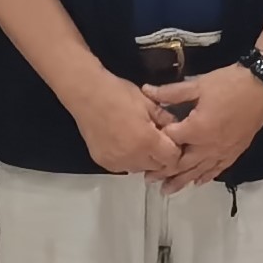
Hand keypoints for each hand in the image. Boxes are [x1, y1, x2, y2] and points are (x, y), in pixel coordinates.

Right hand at [71, 79, 187, 179]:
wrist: (86, 94)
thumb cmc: (118, 93)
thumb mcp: (147, 102)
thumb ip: (165, 119)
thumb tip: (177, 129)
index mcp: (147, 141)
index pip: (172, 158)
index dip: (176, 150)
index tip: (173, 141)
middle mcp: (133, 157)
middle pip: (157, 167)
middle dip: (161, 156)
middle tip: (157, 140)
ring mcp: (116, 162)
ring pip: (140, 168)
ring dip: (145, 159)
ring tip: (139, 142)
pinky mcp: (103, 162)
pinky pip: (123, 166)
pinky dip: (128, 159)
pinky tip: (124, 144)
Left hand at [152, 62, 262, 182]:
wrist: (262, 87)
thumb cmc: (229, 84)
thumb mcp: (198, 85)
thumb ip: (171, 92)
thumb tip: (146, 91)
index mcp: (197, 129)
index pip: (170, 141)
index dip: (157, 143)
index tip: (146, 145)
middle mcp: (208, 146)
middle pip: (182, 164)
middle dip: (165, 172)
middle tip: (149, 179)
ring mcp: (222, 151)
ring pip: (198, 171)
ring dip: (182, 181)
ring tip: (167, 191)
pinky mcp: (234, 152)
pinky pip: (217, 169)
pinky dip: (205, 177)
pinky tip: (197, 182)